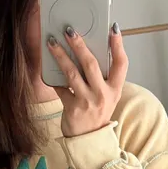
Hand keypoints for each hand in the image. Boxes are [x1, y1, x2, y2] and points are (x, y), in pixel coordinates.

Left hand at [47, 23, 127, 137]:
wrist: (89, 140)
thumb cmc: (96, 113)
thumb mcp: (106, 96)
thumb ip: (101, 77)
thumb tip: (85, 51)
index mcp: (115, 89)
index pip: (121, 63)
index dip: (118, 45)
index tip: (113, 28)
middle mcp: (103, 94)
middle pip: (91, 64)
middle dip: (79, 45)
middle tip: (69, 30)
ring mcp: (88, 101)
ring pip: (72, 73)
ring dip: (61, 55)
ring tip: (52, 42)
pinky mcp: (72, 108)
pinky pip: (60, 88)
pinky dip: (52, 78)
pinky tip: (45, 68)